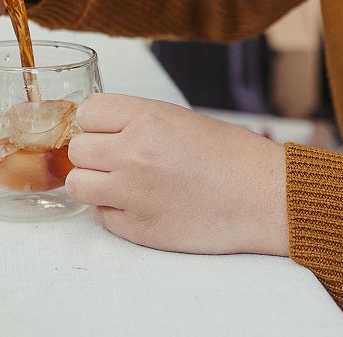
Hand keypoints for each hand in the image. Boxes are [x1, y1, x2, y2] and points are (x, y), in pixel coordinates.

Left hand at [66, 94, 288, 255]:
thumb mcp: (174, 117)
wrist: (265, 197)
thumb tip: (94, 126)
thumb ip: (131, 120)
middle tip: (116, 158)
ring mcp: (134, 193)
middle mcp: (133, 154)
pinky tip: (139, 204)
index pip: (86, 113)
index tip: (106, 129)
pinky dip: (113, 211)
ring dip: (94, 183)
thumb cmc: (227, 154)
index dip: (95, 122)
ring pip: (78, 184)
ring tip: (118, 182)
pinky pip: (101, 216)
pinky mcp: (140, 229)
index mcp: (144, 119)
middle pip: (77, 149)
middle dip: (93, 153)